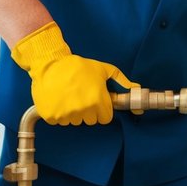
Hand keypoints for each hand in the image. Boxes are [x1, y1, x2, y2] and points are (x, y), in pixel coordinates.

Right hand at [10, 22, 135, 124]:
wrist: (50, 63)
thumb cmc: (78, 66)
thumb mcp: (102, 69)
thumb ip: (121, 79)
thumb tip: (136, 88)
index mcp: (97, 101)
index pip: (105, 119)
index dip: (101, 110)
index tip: (95, 102)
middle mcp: (82, 110)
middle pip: (90, 121)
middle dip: (87, 111)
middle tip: (80, 96)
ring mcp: (66, 115)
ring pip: (74, 121)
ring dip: (72, 113)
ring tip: (68, 96)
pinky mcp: (51, 116)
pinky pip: (59, 121)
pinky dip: (58, 113)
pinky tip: (58, 99)